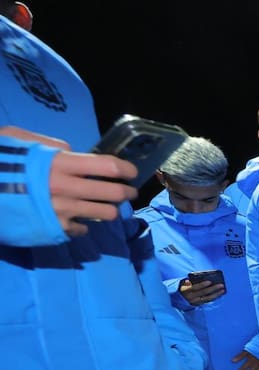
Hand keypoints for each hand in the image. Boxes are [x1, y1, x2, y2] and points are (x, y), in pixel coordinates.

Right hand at [0, 126, 136, 236]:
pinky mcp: (55, 229)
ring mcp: (63, 211)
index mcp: (60, 164)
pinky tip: (78, 219)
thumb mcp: (16, 139)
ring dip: (110, 210)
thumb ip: (48, 144)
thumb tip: (71, 150)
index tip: (132, 172)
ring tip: (109, 207)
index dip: (126, 169)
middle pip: (113, 193)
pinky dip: (84, 225)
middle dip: (126, 192)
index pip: (108, 167)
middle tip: (128, 192)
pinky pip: (82, 229)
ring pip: (104, 214)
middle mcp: (67, 188)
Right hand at [179, 276, 225, 305]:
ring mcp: (195, 301)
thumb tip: (193, 280)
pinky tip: (219, 294)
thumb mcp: (183, 284)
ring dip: (216, 294)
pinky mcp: (198, 304)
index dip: (202, 285)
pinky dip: (214, 297)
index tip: (209, 281)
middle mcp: (191, 297)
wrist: (177, 299)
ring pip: (207, 298)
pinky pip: (207, 301)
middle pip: (203, 293)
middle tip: (221, 285)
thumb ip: (188, 282)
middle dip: (213, 289)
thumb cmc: (183, 288)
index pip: (195, 287)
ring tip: (223, 290)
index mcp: (186, 290)